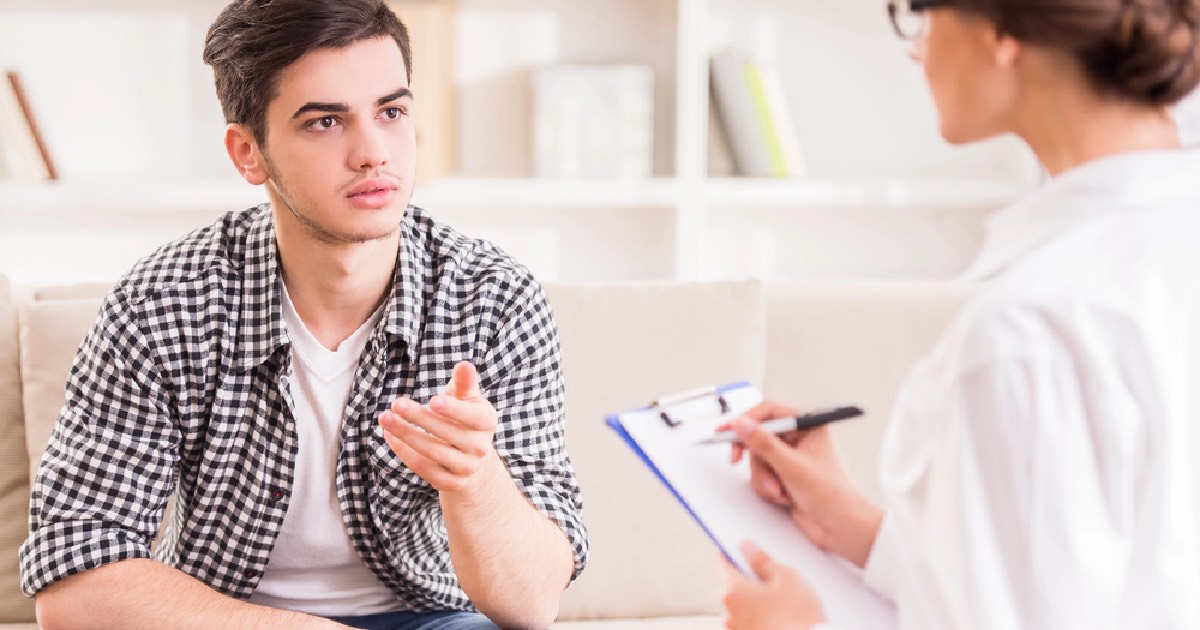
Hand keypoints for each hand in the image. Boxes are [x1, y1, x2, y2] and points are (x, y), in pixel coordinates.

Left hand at [379, 361, 499, 493]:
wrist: (472, 459)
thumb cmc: (465, 419)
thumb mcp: (468, 399)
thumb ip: (464, 383)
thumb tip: (464, 364)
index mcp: (487, 423)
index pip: (473, 418)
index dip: (454, 410)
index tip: (432, 400)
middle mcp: (480, 448)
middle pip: (447, 433)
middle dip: (420, 418)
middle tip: (396, 403)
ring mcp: (466, 467)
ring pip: (432, 452)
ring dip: (406, 434)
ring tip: (386, 418)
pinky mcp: (449, 482)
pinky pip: (423, 468)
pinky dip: (404, 452)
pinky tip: (390, 436)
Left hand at [723, 541, 825, 629]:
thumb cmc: (799, 619)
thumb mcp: (787, 578)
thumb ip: (764, 561)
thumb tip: (749, 550)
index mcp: (733, 591)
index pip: (724, 562)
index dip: (733, 553)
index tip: (741, 549)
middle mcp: (728, 613)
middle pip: (733, 586)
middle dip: (749, 580)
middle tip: (774, 579)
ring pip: (742, 607)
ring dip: (755, 602)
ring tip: (783, 605)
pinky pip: (749, 623)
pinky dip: (760, 619)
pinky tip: (781, 621)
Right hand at [730, 400, 881, 567]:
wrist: (841, 528)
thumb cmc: (832, 496)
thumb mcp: (793, 467)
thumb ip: (764, 444)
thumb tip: (743, 425)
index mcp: (807, 426)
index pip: (768, 412)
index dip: (745, 420)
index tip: (726, 429)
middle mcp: (798, 439)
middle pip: (758, 436)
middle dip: (756, 458)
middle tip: (736, 459)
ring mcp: (789, 458)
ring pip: (757, 458)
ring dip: (763, 477)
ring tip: (779, 490)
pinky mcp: (783, 476)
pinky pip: (760, 475)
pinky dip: (767, 487)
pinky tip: (783, 496)